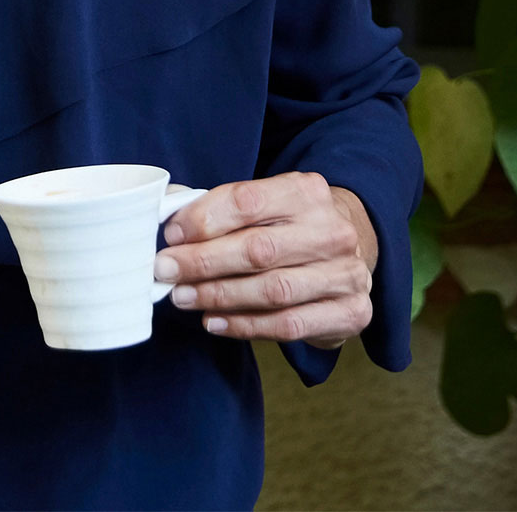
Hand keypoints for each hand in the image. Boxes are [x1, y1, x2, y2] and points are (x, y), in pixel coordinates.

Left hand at [154, 172, 376, 348]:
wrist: (349, 251)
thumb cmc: (288, 226)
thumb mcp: (262, 203)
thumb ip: (216, 207)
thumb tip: (164, 213)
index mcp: (306, 192)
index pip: (247, 202)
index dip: (203, 220)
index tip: (171, 236)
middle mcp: (332, 231)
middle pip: (258, 250)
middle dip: (203, 262)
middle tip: (166, 271)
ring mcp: (347, 274)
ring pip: (273, 290)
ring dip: (219, 296)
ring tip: (183, 297)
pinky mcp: (352, 312)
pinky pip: (289, 325)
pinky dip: (245, 325)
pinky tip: (215, 322)